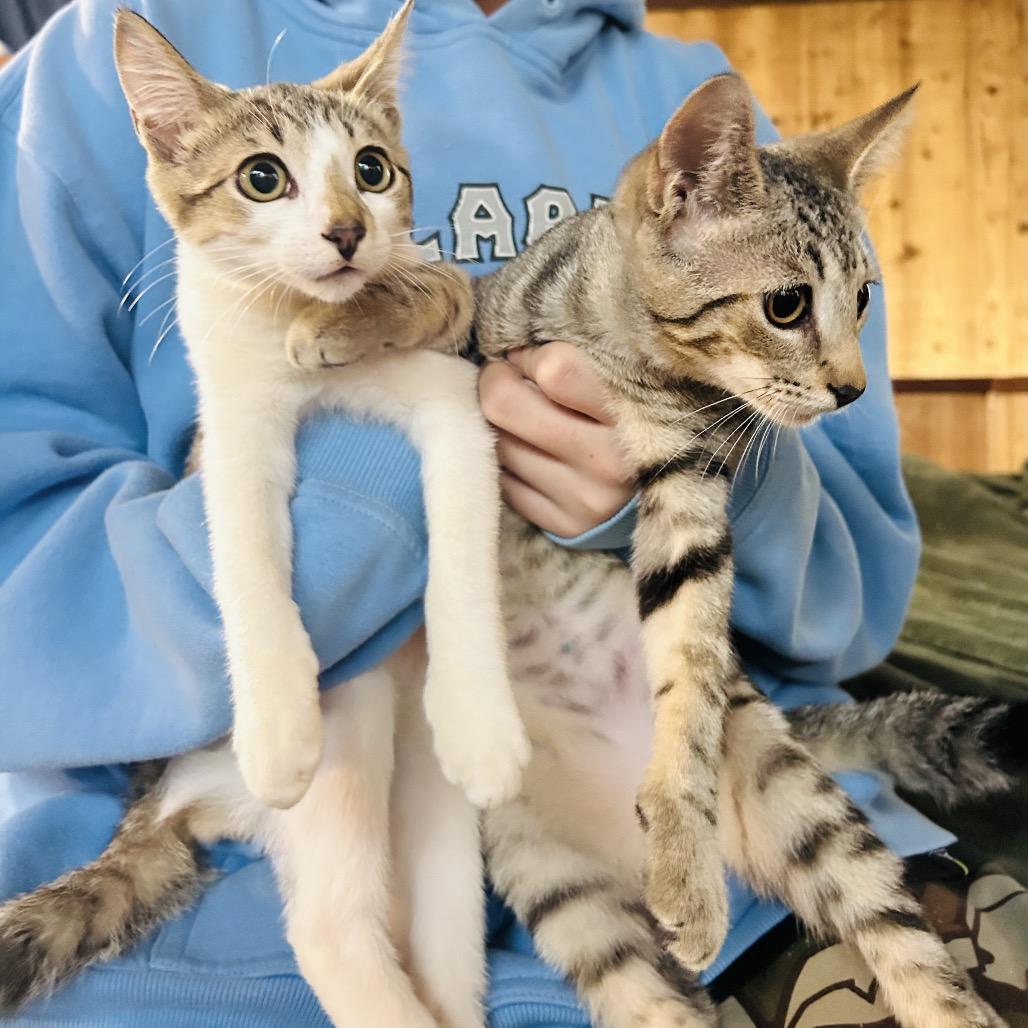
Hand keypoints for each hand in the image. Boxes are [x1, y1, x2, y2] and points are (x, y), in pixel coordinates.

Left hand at [478, 342, 634, 537]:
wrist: (672, 491)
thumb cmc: (636, 419)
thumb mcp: (627, 382)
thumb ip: (580, 360)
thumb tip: (511, 351)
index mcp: (631, 413)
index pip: (555, 368)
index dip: (531, 355)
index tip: (533, 358)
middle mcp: (609, 462)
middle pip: (504, 404)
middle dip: (495, 381)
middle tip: (505, 378)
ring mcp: (584, 499)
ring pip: (497, 443)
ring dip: (500, 425)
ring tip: (523, 419)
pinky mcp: (565, 526)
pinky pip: (503, 482)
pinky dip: (508, 463)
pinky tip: (529, 453)